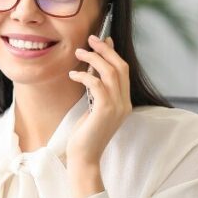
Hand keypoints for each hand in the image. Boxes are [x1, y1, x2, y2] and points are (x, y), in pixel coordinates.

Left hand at [66, 36, 131, 194]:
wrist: (84, 158)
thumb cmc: (85, 136)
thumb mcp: (93, 108)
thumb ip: (96, 90)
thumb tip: (93, 68)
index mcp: (124, 103)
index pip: (124, 71)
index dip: (113, 53)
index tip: (102, 40)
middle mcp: (124, 103)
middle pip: (120, 67)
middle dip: (105, 50)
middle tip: (90, 39)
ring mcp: (117, 107)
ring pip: (111, 72)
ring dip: (94, 59)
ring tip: (78, 53)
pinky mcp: (104, 111)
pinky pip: (97, 85)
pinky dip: (85, 76)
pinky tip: (73, 74)